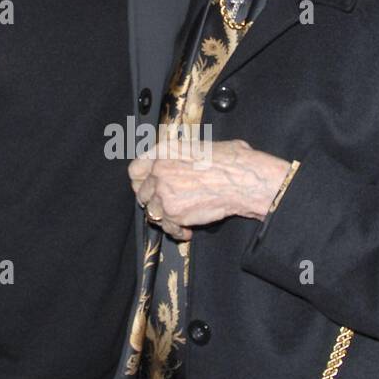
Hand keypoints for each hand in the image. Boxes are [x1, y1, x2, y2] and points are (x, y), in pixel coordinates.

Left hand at [128, 138, 291, 241]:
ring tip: (180, 220)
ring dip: (166, 218)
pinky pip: (168, 227)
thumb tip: (184, 161)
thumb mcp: (201, 146)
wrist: (243, 180)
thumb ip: (181, 157)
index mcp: (164, 151)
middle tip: (167, 206)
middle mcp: (158, 171)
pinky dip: (177, 231)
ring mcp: (164, 193)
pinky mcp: (173, 213)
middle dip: (154, 202)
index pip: (135, 170)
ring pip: (153, 213)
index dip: (140, 182)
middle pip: (142, 193)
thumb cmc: (231, 161)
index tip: (146, 188)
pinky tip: (187, 230)